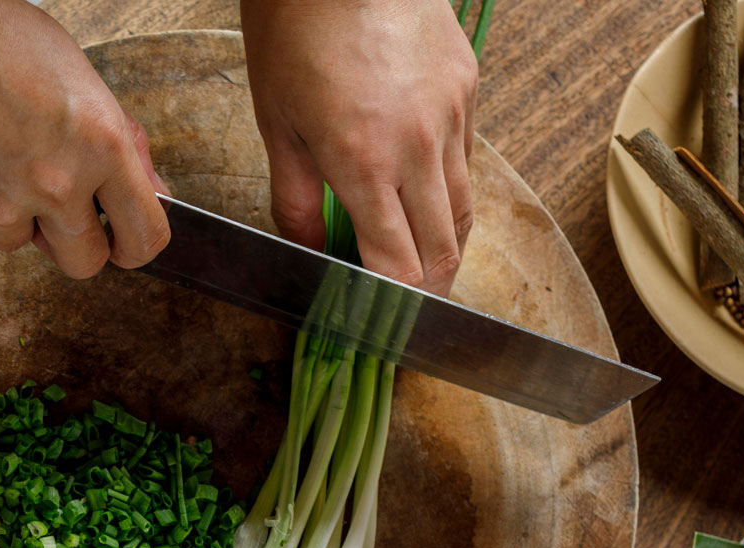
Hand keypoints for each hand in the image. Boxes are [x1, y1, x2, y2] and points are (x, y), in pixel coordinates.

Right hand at [0, 0, 168, 277]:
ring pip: (17, 241)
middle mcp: (53, 184)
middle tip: (53, 203)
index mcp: (98, 143)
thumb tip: (149, 186)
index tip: (122, 239)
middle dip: (75, 240)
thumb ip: (115, 138)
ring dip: (10, 212)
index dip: (134, 243)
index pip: (143, 237)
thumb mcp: (72, 73)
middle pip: (85, 262)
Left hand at [239, 0, 478, 294]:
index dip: (391, 306)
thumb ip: (293, 200)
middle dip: (425, 292)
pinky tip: (420, 197)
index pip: (397, 266)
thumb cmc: (296, 28)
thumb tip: (307, 251)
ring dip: (442, 246)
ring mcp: (452, 115)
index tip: (377, 323)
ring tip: (417, 265)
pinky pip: (466, 160)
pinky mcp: (467, 88)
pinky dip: (447, 191)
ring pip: (464, 209)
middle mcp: (418, 145)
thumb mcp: (275, 122)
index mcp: (364, 161)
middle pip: (443, 251)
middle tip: (403, 310)